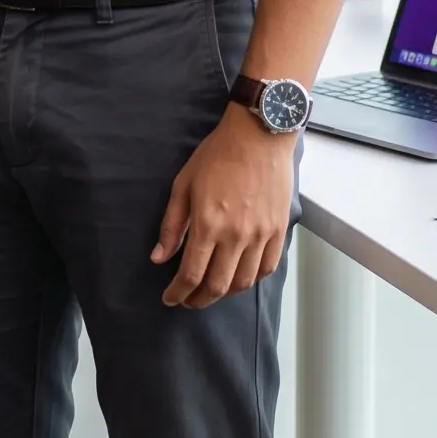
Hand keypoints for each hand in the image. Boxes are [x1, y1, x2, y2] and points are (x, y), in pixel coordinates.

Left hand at [151, 109, 295, 308]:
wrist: (259, 137)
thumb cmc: (217, 156)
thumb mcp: (183, 184)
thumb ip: (172, 225)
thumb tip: (158, 257)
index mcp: (208, 224)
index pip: (191, 274)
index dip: (178, 293)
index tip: (170, 298)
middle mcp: (236, 236)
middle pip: (217, 286)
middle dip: (198, 299)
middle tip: (188, 300)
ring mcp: (260, 235)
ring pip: (243, 282)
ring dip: (225, 293)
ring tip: (211, 290)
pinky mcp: (278, 231)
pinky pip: (266, 268)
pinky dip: (251, 280)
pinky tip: (239, 277)